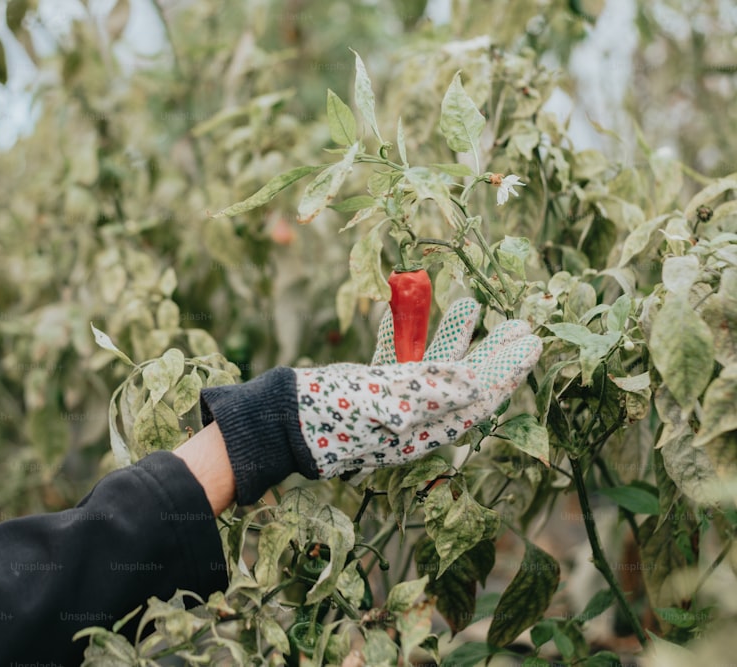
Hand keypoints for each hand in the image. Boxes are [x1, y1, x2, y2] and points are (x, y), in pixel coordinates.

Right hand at [292, 298, 540, 476]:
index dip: (508, 371)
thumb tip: (480, 381)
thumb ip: (438, 390)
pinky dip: (411, 336)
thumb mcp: (391, 399)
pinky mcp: (369, 391)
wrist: (279, 420)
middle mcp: (415, 421)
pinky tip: (413, 312)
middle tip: (519, 324)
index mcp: (425, 429)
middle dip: (492, 353)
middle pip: (466, 384)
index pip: (480, 399)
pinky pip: (400, 361)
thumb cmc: (333, 411)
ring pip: (435, 367)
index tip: (532, 342)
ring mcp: (392, 406)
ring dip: (456, 337)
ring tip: (474, 305)